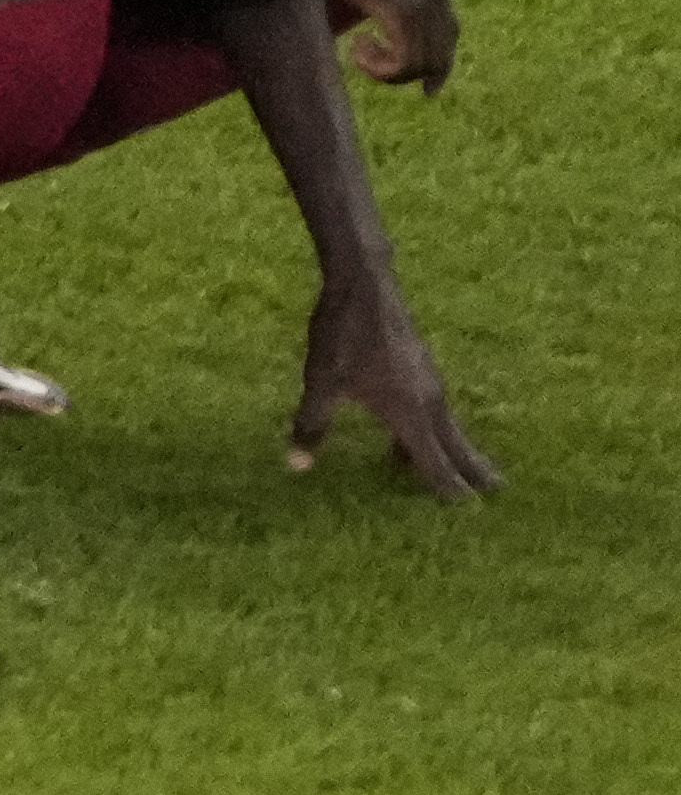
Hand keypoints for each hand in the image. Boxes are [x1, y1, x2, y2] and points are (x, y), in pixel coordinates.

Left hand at [287, 263, 498, 497]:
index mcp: (409, 413)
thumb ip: (312, 425)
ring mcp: (428, 380)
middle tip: (497, 491)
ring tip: (457, 466)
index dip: (447, 486)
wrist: (366, 284)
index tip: (468, 509)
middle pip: (454, 444)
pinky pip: (435, 405)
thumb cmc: (342, 335)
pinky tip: (415, 427)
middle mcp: (428, 400)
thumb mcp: (321, 382)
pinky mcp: (422, 364)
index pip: (433, 462)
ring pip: (445, 423)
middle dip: (472, 468)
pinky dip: (435, 424)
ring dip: (452, 446)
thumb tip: (296, 467)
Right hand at [318, 0, 460, 92]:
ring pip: (423, 63)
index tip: (428, 86)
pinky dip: (382, 69)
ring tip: (359, 55)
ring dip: (390, 71)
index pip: (450, 30)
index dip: (440, 61)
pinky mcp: (404, 11)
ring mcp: (424, 1)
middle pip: (443, 51)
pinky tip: (357, 51)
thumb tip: (377, 5)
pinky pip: (405, 61)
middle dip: (423, 74)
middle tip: (407, 88)